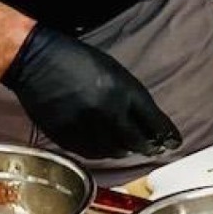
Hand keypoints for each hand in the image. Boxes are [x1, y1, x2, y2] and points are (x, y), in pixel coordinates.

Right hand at [0, 25, 180, 159]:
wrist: (37, 61)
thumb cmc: (78, 60)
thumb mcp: (113, 71)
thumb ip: (130, 97)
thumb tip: (147, 122)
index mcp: (122, 90)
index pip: (153, 121)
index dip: (166, 135)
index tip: (174, 143)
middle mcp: (107, 111)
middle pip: (136, 141)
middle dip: (148, 147)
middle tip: (153, 149)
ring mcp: (86, 126)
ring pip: (113, 151)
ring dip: (123, 150)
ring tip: (127, 147)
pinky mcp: (66, 137)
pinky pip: (90, 153)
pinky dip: (101, 152)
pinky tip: (105, 147)